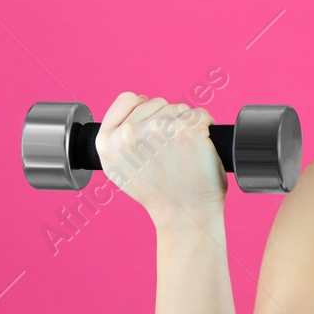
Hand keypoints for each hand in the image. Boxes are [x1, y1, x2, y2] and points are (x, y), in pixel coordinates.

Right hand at [95, 92, 226, 227]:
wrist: (182, 214)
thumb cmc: (157, 194)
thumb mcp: (118, 168)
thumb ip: (118, 136)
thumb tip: (137, 100)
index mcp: (107, 141)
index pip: (127, 99)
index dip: (144, 109)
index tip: (153, 126)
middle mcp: (129, 132)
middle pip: (156, 103)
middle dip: (167, 120)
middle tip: (171, 149)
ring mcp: (159, 128)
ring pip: (179, 108)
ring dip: (186, 124)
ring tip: (185, 151)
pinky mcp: (187, 130)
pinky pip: (201, 114)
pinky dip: (206, 126)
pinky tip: (200, 147)